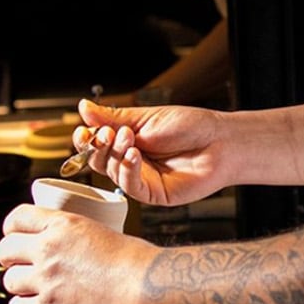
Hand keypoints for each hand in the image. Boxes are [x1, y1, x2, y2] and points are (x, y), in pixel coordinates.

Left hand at [0, 204, 153, 303]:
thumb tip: (68, 249)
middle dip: (9, 258)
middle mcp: (49, 250)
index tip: (14, 236)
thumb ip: (76, 238)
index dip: (11, 229)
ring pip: (9, 281)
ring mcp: (46, 281)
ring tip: (32, 289)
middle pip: (4, 250)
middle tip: (18, 265)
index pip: (17, 218)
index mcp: (63, 225)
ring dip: (19, 285)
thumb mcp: (102, 232)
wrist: (149, 289)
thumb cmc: (138, 264)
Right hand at [71, 98, 229, 205]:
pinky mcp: (152, 194)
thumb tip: (83, 108)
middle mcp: (131, 162)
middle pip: (98, 160)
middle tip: (107, 133)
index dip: (86, 139)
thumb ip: (114, 117)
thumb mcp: (147, 118)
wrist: (221, 141)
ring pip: (111, 173)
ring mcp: (141, 179)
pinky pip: (130, 186)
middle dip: (98, 146)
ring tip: (129, 138)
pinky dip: (128, 170)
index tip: (84, 131)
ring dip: (115, 154)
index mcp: (128, 141)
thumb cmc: (191, 127)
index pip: (95, 143)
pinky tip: (134, 155)